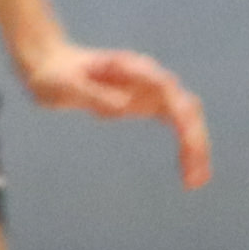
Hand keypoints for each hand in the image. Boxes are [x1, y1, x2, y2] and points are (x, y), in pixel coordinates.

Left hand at [12, 33, 213, 188]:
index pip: (167, 88)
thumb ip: (92, 94)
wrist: (51, 67)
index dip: (179, 113)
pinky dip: (188, 148)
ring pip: (188, 118)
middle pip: (185, 107)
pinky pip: (178, 125)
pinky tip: (191, 175)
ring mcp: (152, 91)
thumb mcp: (65, 86)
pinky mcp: (149, 105)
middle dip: (194, 139)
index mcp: (131, 67)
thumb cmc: (55, 75)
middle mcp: (148, 77)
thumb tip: (123, 106)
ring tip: (196, 182)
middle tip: (193, 175)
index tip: (184, 139)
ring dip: (197, 148)